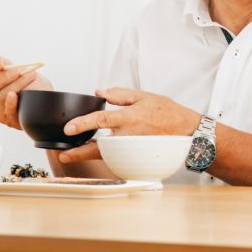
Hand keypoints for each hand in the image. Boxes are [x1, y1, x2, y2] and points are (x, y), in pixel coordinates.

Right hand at [0, 51, 51, 128]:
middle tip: (17, 71)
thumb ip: (6, 64)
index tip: (0, 61)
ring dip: (17, 84)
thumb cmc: (31, 83)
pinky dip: (11, 102)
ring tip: (32, 76)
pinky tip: (14, 95)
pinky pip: (7, 112)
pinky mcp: (10, 120)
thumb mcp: (20, 71)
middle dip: (1, 78)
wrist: (47, 99)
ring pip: (1, 97)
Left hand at [57, 88, 200, 163]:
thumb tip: (100, 92)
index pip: (101, 120)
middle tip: (63, 153)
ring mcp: (132, 149)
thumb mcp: (145, 96)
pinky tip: (93, 156)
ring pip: (105, 155)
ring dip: (87, 156)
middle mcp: (129, 135)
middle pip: (98, 146)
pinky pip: (116, 159)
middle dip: (78, 151)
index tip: (68, 128)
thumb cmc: (168, 113)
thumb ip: (121, 94)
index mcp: (129, 117)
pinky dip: (103, 158)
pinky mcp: (137, 157)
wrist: (188, 132)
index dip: (83, 124)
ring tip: (71, 155)